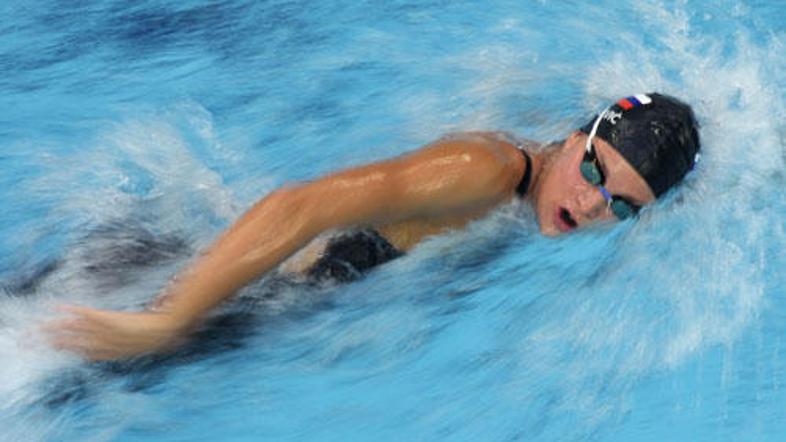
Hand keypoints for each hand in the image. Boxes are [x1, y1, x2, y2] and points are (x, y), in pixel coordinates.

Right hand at [44, 305, 190, 360]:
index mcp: (119, 352)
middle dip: (59, 342)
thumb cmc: (167, 333)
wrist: (171, 328)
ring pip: (79, 331)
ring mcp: (109, 332)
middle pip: (79, 344)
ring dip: (60, 328)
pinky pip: (90, 316)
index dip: (77, 351)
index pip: (92, 353)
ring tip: (44, 326)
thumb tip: (155, 332)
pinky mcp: (112, 320)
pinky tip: (62, 307)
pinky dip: (75, 311)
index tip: (62, 349)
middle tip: (42, 340)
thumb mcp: (154, 338)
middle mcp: (109, 344)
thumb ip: (147, 337)